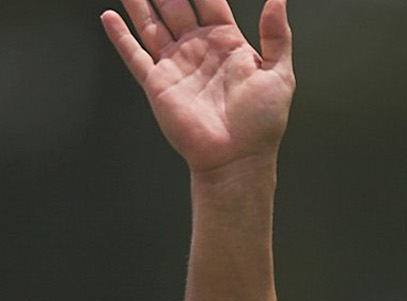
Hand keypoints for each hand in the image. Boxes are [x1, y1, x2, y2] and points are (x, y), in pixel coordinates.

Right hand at [101, 0, 293, 173]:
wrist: (238, 160)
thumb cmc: (261, 125)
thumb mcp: (279, 75)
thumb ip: (277, 35)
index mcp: (226, 42)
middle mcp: (198, 50)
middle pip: (175, 4)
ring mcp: (176, 66)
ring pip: (151, 23)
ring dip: (138, 2)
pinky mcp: (158, 85)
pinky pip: (134, 55)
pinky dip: (120, 36)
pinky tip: (109, 16)